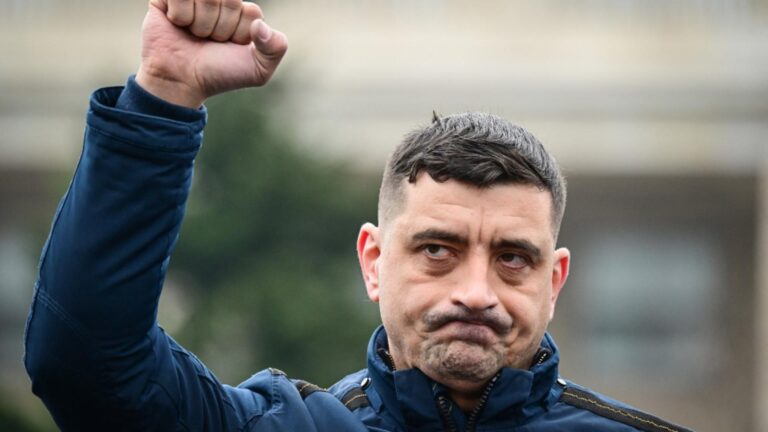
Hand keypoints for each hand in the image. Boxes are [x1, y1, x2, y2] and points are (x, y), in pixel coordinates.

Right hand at [136, 0, 287, 107]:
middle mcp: (220, 0)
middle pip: (230, 0)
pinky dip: (180, 14)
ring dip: (201, 24)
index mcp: (243, 13)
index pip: (252, 12)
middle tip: (210, 41)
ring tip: (195, 35)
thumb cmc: (218, 74)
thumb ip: (276, 47)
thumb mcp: (258, 70)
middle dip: (221, 29)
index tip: (229, 46)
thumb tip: (260, 25)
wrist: (181, 81)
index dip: (241, 34)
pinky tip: (177, 24)